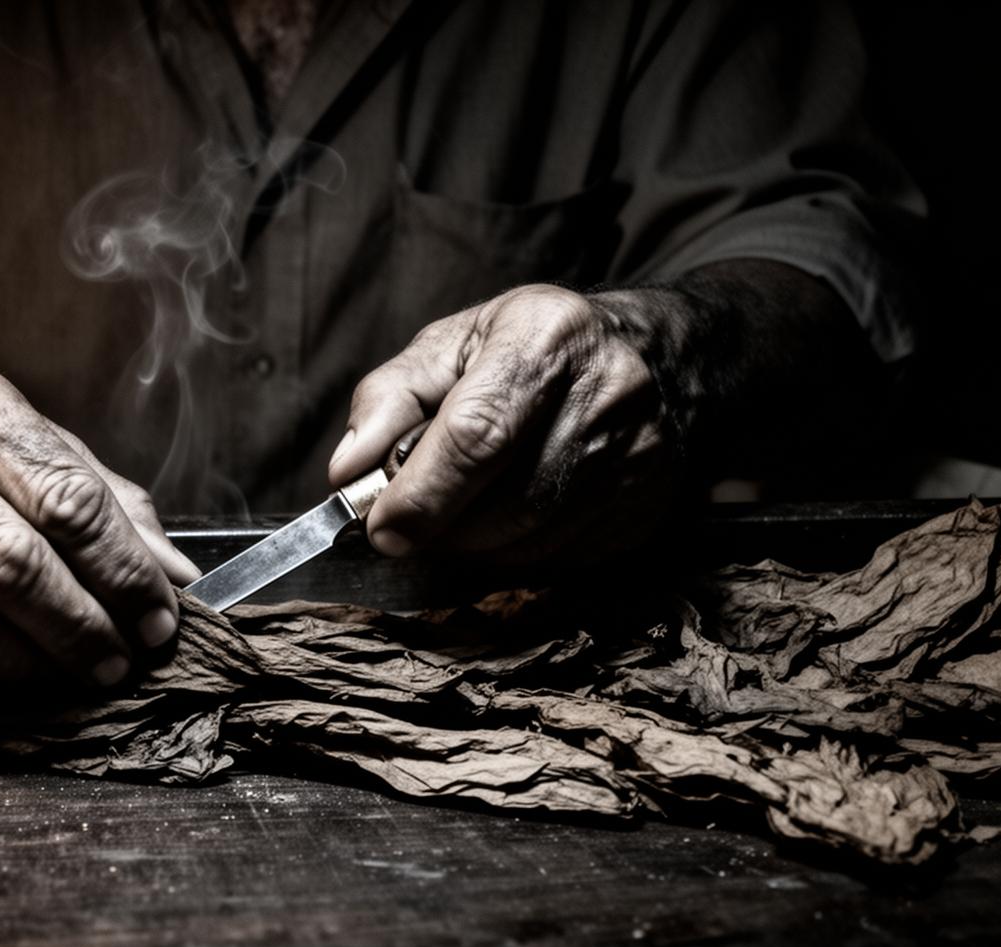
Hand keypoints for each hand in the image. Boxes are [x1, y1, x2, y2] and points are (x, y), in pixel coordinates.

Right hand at [0, 365, 199, 686]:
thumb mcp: (21, 436)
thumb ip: (104, 500)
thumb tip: (176, 575)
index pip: (66, 500)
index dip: (124, 572)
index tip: (160, 619)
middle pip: (12, 565)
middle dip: (82, 627)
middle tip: (122, 661)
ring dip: (32, 664)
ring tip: (76, 676)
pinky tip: (13, 679)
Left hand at [329, 284, 675, 561]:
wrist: (653, 359)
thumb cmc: (528, 350)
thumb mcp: (451, 346)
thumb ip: (389, 400)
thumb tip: (348, 471)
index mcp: (546, 335)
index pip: (478, 433)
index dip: (422, 492)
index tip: (382, 527)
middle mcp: (606, 392)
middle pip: (504, 501)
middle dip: (441, 525)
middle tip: (408, 520)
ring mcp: (640, 456)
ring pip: (530, 540)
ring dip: (473, 544)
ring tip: (458, 510)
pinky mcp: (647, 508)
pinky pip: (560, 558)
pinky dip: (514, 553)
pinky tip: (507, 518)